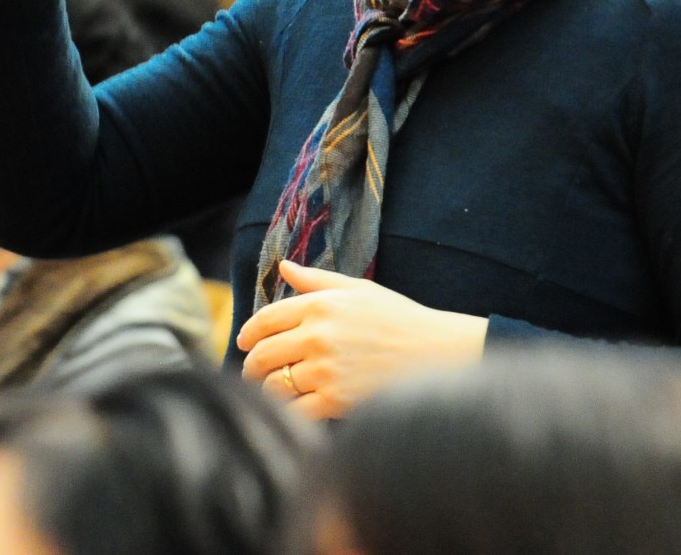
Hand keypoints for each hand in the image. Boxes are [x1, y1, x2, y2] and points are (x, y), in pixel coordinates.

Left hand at [237, 261, 488, 420]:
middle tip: (253, 374)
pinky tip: (294, 412)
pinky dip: (289, 414)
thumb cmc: (399, 319)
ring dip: (267, 392)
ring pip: (274, 386)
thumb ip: (316, 280)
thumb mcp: (358, 289)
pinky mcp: (336, 401)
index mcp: (319, 305)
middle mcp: (317, 335)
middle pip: (262, 355)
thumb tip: (283, 267)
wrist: (438, 354)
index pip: (265, 320)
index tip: (242, 344)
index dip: (247, 334)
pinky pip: (295, 412)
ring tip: (271, 393)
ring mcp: (325, 369)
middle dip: (251, 367)